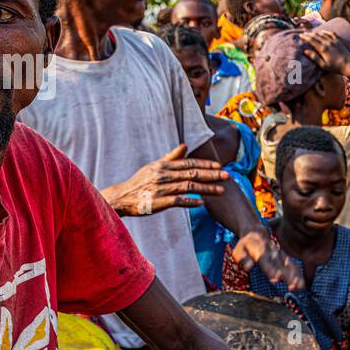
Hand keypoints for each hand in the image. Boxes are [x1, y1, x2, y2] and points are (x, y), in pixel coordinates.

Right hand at [102, 144, 226, 215]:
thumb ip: (171, 157)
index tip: (219, 165)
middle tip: (227, 176)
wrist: (122, 197)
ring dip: (206, 188)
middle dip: (212, 174)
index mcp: (164, 166)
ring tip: (221, 190)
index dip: (205, 164)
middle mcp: (164, 175)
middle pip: (192, 174)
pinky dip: (191, 202)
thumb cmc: (140, 182)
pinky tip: (202, 203)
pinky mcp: (159, 202)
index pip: (189, 163)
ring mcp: (162, 188)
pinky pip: (178, 201)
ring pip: (189, 187)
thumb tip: (185, 145)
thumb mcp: (154, 166)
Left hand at [230, 228, 304, 290]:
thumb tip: (248, 267)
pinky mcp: (284, 257)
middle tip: (292, 287)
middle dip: (287, 276)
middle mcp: (272, 253)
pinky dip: (297, 274)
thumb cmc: (245, 246)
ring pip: (289, 265)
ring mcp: (279, 254)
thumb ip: (243, 259)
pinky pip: (292, 266)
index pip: (266, 261)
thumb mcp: (238, 251)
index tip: (276, 279)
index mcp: (259, 251)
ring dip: (295, 276)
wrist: (255, 232)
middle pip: (280, 264)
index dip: (271, 270)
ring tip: (299, 287)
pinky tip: (301, 285)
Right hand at [298, 28, 349, 76]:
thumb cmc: (335, 67)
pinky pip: (331, 34)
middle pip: (316, 36)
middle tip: (303, 33)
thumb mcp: (323, 65)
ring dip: (316, 33)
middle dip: (308, 34)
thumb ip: (314, 57)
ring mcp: (333, 41)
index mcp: (322, 49)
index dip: (305, 38)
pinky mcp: (338, 41)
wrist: (349, 65)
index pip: (311, 41)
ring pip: (322, 34)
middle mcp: (327, 43)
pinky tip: (322, 32)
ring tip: (311, 32)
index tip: (300, 36)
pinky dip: (325, 32)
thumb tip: (305, 51)